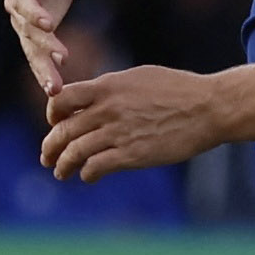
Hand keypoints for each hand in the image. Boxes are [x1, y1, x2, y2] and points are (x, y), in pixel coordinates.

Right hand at [7, 0, 85, 93]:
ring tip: (54, 88)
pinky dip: (46, 72)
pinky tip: (53, 89)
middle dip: (43, 48)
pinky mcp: (37, 34)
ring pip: (32, 50)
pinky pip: (40, 55)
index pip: (24, 2)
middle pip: (28, 31)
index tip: (49, 24)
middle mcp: (17, 8)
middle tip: (60, 61)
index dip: (34, 12)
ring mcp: (25, 23)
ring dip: (43, 69)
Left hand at [42, 66, 228, 179]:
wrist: (208, 109)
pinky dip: (87, 174)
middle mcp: (107, 109)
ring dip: (63, 165)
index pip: (61, 100)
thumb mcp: (140, 78)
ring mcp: (118, 133)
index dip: (53, 115)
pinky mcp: (132, 155)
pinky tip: (89, 176)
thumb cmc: (180, 90)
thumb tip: (95, 96)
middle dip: (51, 147)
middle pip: (63, 131)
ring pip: (75, 152)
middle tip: (47, 157)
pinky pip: (95, 167)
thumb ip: (113, 88)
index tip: (55, 124)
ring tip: (61, 172)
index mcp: (107, 87)